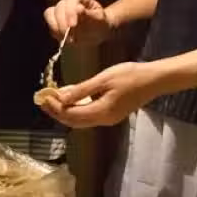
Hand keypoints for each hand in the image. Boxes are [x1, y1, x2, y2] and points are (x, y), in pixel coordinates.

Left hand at [37, 61, 167, 127]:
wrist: (153, 80)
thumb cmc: (129, 76)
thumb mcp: (103, 79)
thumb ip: (82, 89)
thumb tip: (61, 97)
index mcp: (101, 112)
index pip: (71, 115)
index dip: (55, 107)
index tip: (43, 96)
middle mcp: (103, 120)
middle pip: (74, 121)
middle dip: (57, 111)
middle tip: (43, 99)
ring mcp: (108, 118)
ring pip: (81, 119)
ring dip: (66, 110)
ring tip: (52, 99)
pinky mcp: (111, 114)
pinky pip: (89, 115)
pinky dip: (76, 108)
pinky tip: (70, 98)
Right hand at [44, 0, 114, 46]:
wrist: (96, 34)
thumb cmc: (99, 24)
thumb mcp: (99, 21)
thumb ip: (89, 15)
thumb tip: (78, 8)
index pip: (71, 1)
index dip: (70, 12)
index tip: (73, 25)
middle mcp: (67, 0)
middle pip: (59, 7)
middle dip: (63, 23)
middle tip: (70, 37)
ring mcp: (59, 9)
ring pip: (50, 14)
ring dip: (57, 28)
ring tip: (66, 39)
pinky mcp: (54, 19)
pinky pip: (50, 23)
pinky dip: (54, 31)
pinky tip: (63, 39)